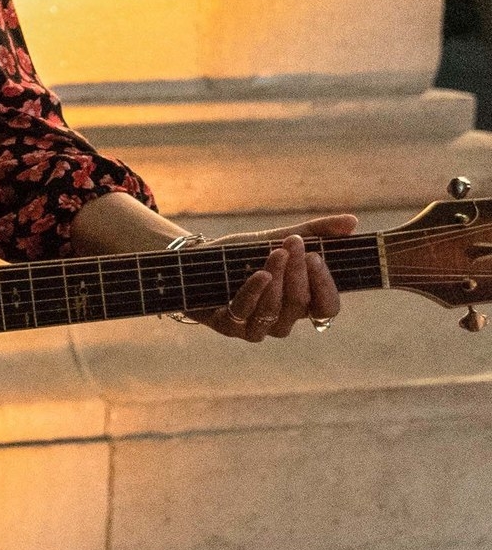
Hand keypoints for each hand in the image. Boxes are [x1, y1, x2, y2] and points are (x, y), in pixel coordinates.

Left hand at [199, 215, 352, 341]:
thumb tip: (353, 221)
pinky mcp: (229, 327)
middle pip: (301, 305)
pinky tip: (260, 274)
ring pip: (275, 311)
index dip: (326, 287)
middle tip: (294, 245)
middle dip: (299, 273)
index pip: (327, 308)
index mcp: (300, 305)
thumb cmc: (242, 254)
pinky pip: (246, 313)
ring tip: (275, 253)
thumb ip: (315, 232)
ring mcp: (255, 328)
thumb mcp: (278, 237)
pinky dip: (254, 292)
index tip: (318, 257)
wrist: (195, 261)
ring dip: (278, 279)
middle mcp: (282, 321)